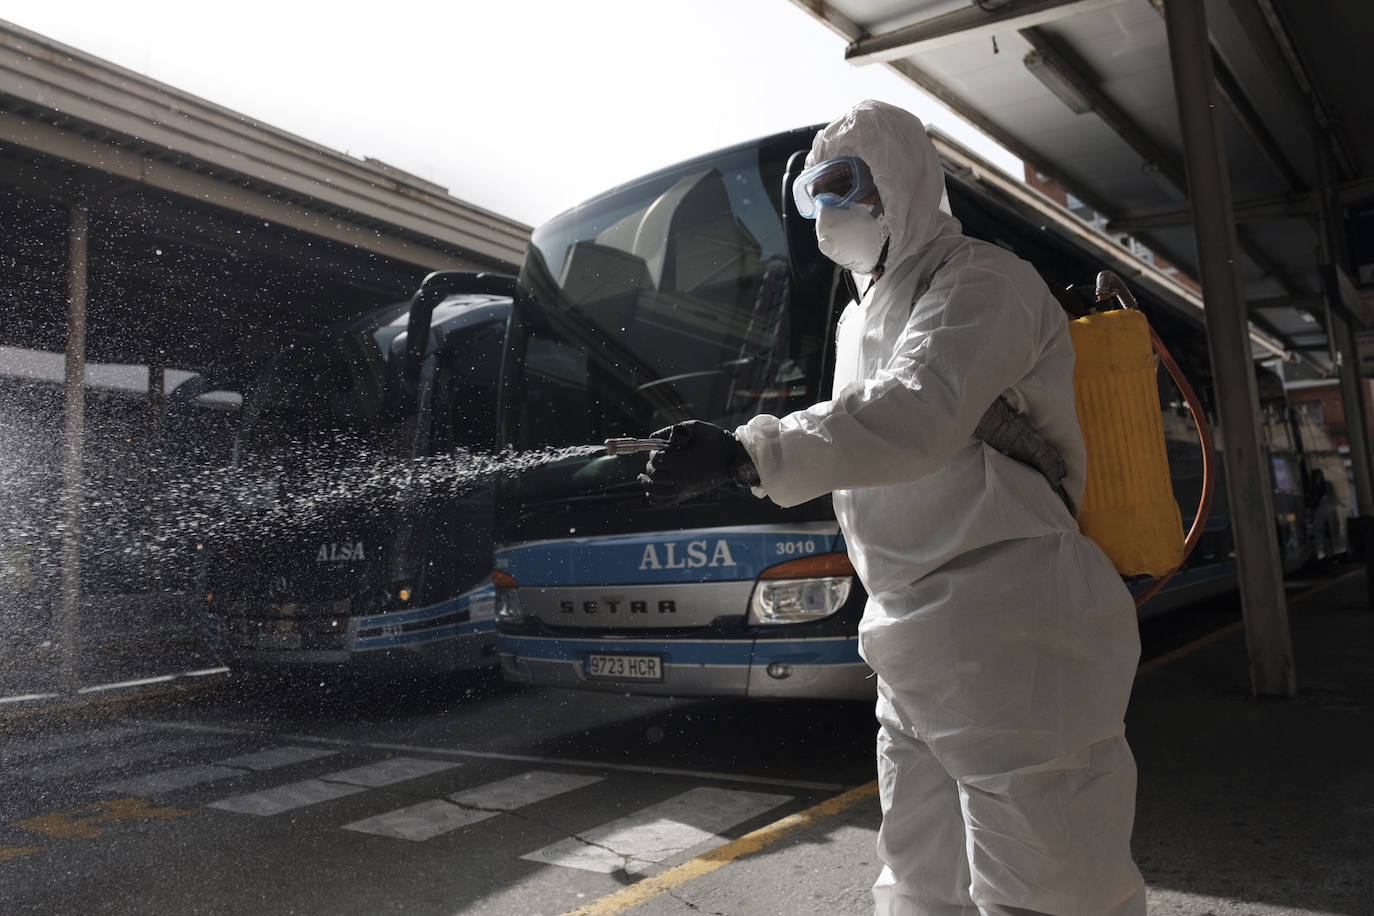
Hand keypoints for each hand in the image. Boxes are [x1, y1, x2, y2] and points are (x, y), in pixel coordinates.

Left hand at [638, 420, 757, 503]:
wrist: (732, 459)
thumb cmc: (714, 440)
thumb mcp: (695, 427)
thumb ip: (672, 430)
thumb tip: (652, 438)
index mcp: (684, 463)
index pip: (657, 460)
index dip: (655, 452)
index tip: (661, 448)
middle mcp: (682, 480)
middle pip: (654, 475)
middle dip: (651, 465)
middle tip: (658, 459)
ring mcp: (684, 490)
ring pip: (655, 491)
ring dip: (647, 483)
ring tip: (642, 478)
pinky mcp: (687, 496)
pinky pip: (664, 502)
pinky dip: (654, 498)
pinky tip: (650, 491)